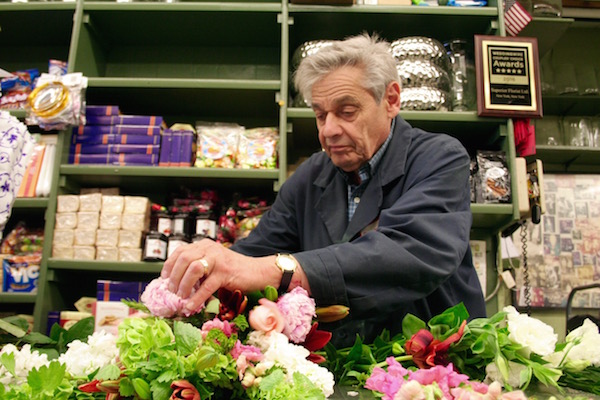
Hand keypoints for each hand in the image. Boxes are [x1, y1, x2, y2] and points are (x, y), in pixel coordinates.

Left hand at [160, 238, 278, 311]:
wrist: (259, 272)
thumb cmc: (235, 272)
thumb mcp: (214, 265)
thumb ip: (199, 269)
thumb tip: (176, 284)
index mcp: (205, 245)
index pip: (181, 251)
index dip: (169, 265)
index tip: (163, 278)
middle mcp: (210, 249)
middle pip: (184, 259)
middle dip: (174, 277)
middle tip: (171, 291)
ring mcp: (218, 259)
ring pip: (193, 269)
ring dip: (183, 286)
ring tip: (180, 298)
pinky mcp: (225, 272)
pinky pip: (206, 286)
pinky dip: (196, 298)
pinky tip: (190, 306)